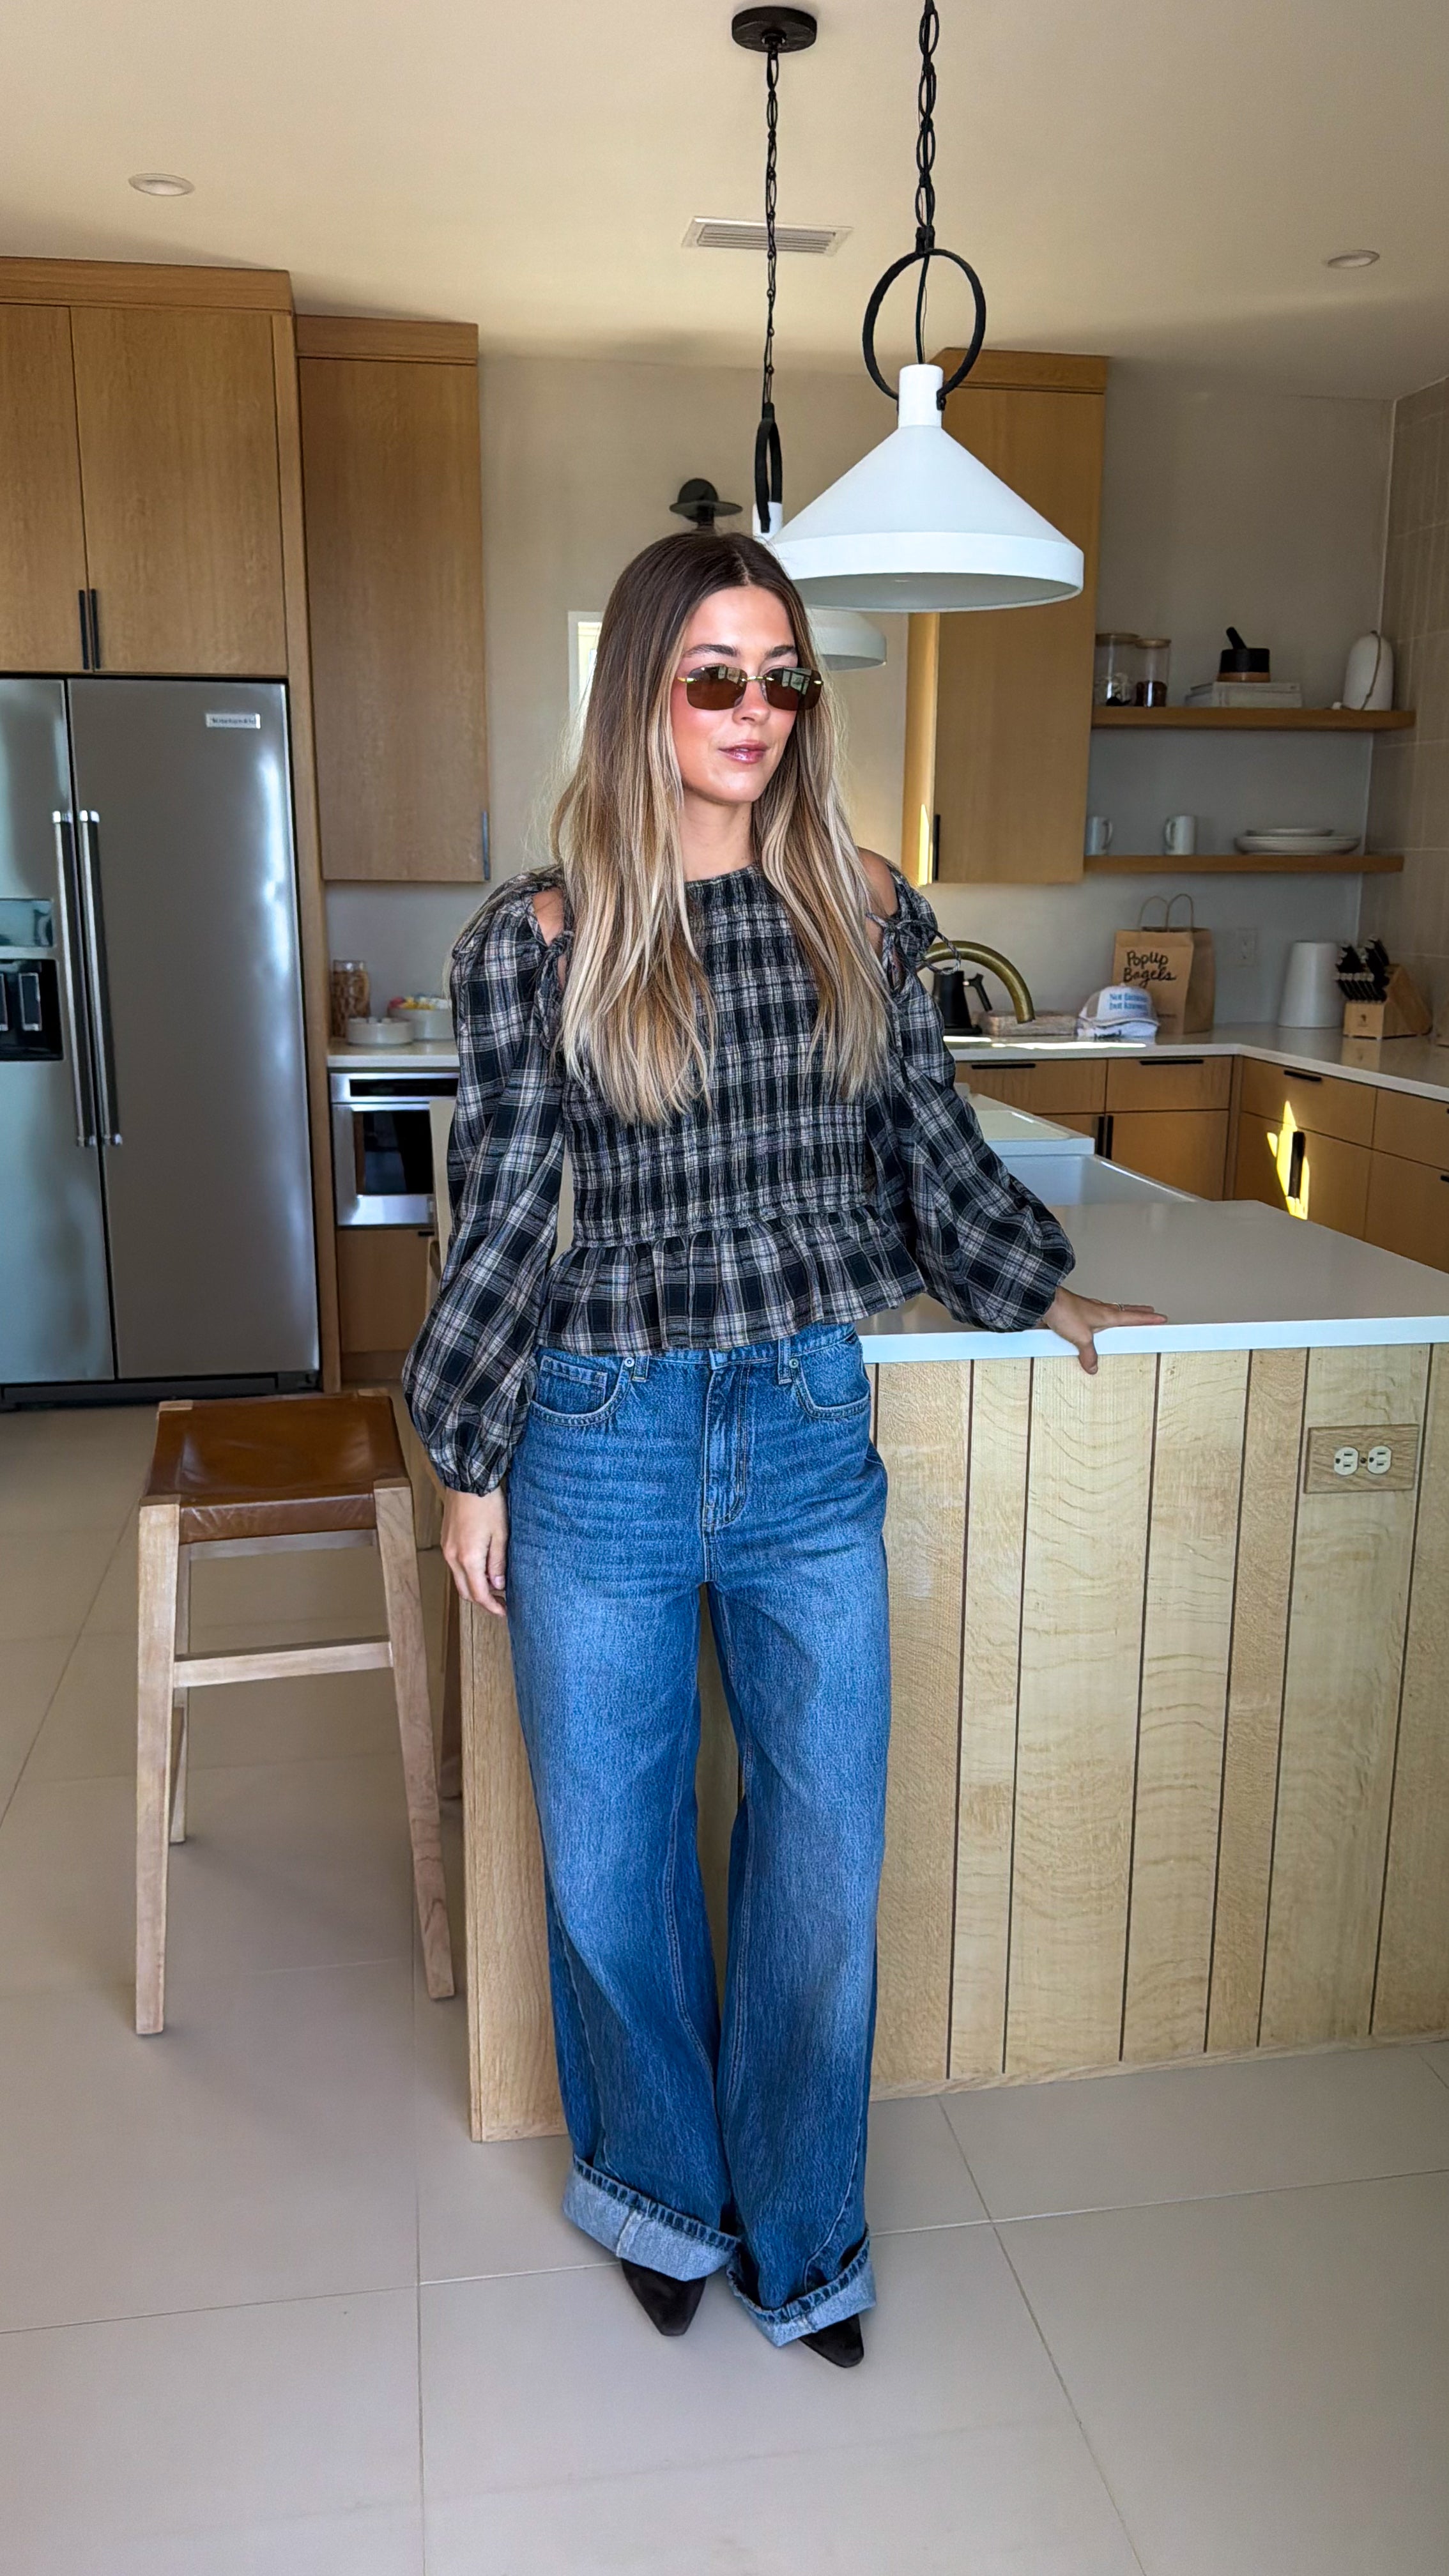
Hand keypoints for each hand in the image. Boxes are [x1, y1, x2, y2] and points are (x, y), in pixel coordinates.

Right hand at [441, 1486, 508, 1614]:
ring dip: (475, 1586)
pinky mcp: (446, 1541)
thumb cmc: (487, 1504)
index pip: (479, 1594)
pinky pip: (455, 1566)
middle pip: (465, 1591)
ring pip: (459, 1579)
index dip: (492, 1606)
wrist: (468, 1480)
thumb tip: (498, 1585)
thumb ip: (498, 1563)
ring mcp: (447, 1549)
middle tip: (501, 1601)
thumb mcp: (501, 1535)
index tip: (504, 1611)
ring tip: (495, 1583)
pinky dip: (468, 1573)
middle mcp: (453, 1557)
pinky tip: (483, 1567)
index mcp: (468, 1558)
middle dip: (483, 1600)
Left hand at [1043, 1288, 1166, 1375]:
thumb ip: (1089, 1354)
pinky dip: (1097, 1323)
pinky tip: (1092, 1331)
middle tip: (1148, 1311)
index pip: (1133, 1317)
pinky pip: (1090, 1322)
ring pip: (1108, 1313)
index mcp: (1107, 1315)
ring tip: (1124, 1318)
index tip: (1161, 1317)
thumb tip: (1093, 1367)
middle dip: (1138, 1312)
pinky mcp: (1074, 1316)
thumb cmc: (1064, 1311)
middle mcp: (1099, 1311)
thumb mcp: (1081, 1338)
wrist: (1043, 1302)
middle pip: (1124, 1311)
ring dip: (1119, 1314)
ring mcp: (1087, 1312)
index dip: (1148, 1318)